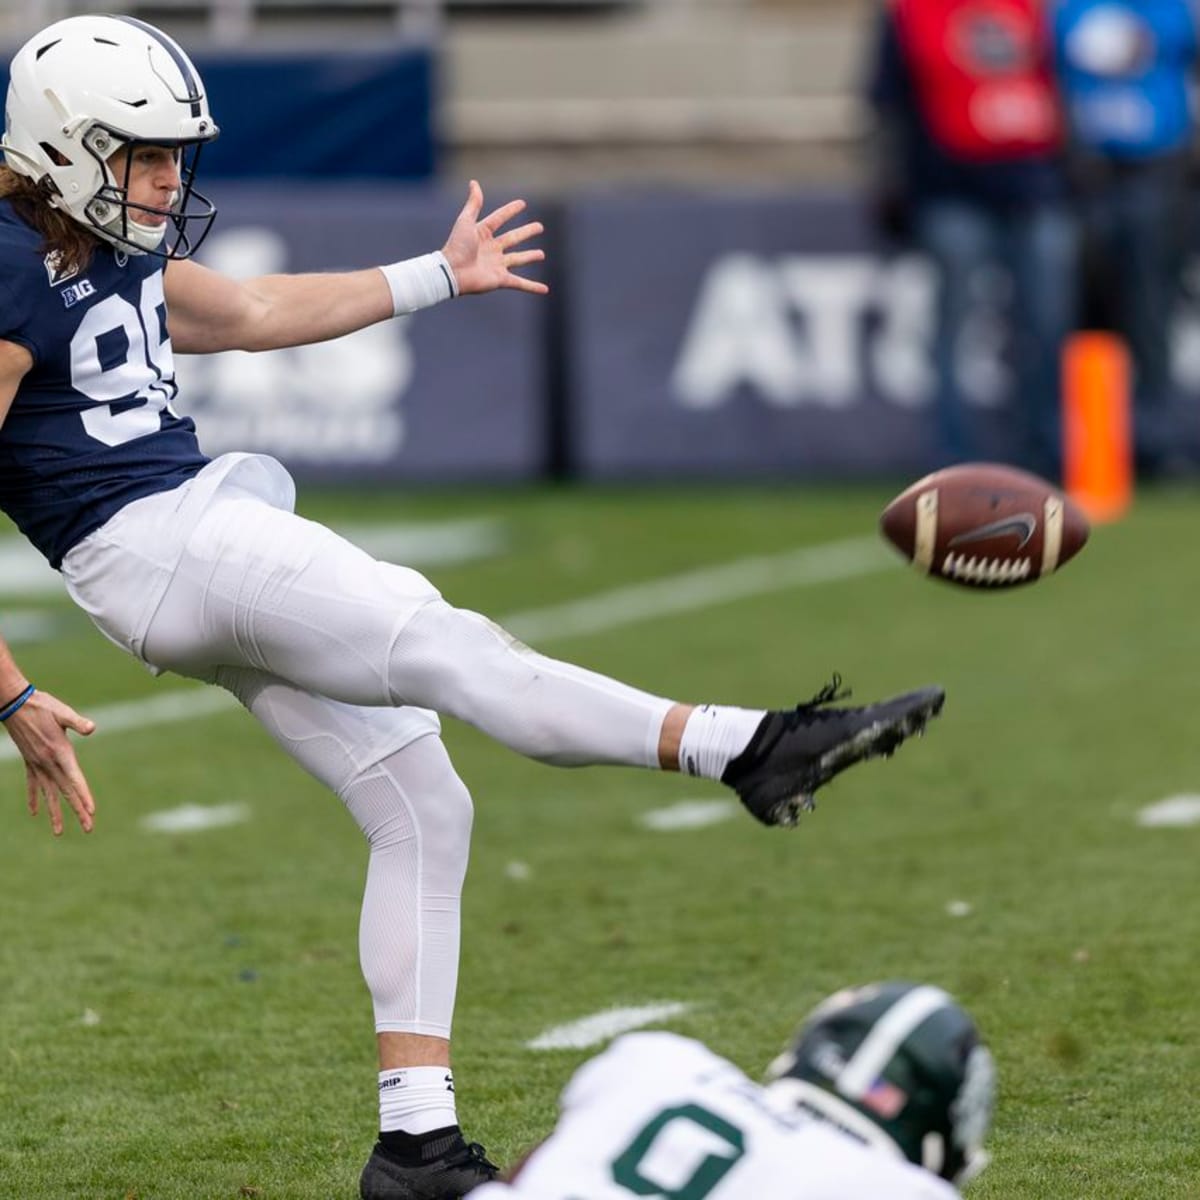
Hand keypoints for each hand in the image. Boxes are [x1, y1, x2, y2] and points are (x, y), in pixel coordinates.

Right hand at [3, 690, 95, 835]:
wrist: (14, 704)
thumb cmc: (41, 706)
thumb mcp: (62, 712)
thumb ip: (78, 722)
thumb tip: (92, 728)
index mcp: (60, 753)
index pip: (74, 780)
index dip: (84, 796)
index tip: (91, 812)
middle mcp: (48, 763)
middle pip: (65, 792)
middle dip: (78, 810)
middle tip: (89, 828)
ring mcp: (37, 764)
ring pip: (48, 794)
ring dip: (54, 812)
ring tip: (58, 832)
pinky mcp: (30, 761)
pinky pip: (33, 784)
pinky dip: (35, 797)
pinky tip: (35, 812)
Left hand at [441, 180, 548, 297]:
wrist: (452, 272)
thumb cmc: (456, 246)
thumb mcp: (466, 221)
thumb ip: (473, 203)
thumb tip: (474, 182)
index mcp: (483, 233)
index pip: (499, 218)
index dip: (510, 210)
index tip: (522, 203)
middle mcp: (492, 249)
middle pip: (513, 238)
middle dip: (526, 232)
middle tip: (540, 227)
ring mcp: (497, 265)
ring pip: (518, 259)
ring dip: (530, 256)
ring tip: (542, 255)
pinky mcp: (500, 280)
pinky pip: (520, 283)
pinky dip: (532, 287)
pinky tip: (545, 289)